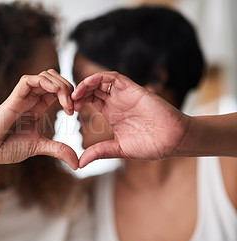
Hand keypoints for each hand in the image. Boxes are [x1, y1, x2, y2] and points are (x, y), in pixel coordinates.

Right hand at [0, 69, 78, 169]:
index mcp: (37, 107)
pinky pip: (28, 81)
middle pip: (53, 79)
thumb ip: (58, 151)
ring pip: (44, 76)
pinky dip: (43, 81)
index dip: (69, 95)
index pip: (57, 90)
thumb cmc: (7, 148)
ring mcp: (22, 97)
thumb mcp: (39, 147)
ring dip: (59, 84)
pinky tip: (55, 91)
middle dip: (68, 87)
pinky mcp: (13, 99)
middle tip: (73, 105)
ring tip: (66, 101)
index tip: (74, 112)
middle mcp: (30, 99)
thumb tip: (77, 164)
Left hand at [72, 71, 190, 167]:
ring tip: (75, 94)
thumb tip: (79, 163)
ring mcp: (123, 94)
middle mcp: (116, 101)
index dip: (77, 101)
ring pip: (100, 80)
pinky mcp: (132, 89)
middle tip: (68, 102)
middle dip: (78, 92)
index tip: (68, 110)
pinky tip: (87, 86)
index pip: (90, 100)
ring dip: (85, 84)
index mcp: (111, 113)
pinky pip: (113, 77)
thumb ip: (99, 152)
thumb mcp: (118, 149)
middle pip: (92, 88)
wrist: (173, 140)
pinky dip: (98, 78)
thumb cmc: (150, 145)